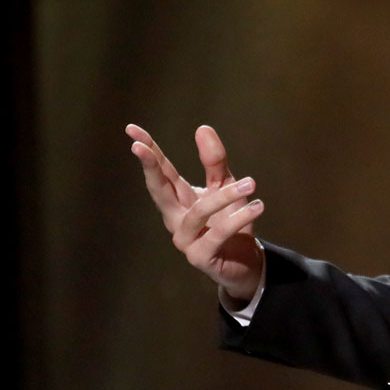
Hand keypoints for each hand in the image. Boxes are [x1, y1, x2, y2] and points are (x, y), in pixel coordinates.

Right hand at [127, 123, 264, 301]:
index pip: (161, 171)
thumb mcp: (225, 185)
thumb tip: (202, 127)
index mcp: (178, 199)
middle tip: (139, 147)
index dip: (148, 152)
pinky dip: (238, 219)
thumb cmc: (230, 221)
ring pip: (198, 213)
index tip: (131, 129)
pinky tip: (257, 206)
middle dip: (150, 167)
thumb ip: (214, 161)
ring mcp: (185, 239)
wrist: (245, 261)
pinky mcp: (201, 256)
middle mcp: (175, 218)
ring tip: (251, 183)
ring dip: (225, 196)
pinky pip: (219, 234)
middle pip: (159, 190)